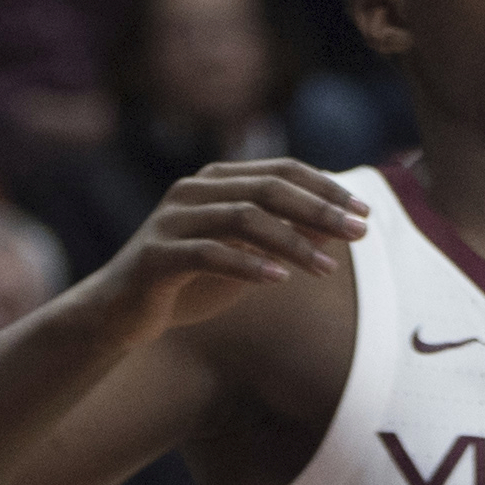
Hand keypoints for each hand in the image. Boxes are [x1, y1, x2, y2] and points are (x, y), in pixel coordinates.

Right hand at [84, 160, 372, 342]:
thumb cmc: (191, 280)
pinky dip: (248, 264)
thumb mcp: (246, 254)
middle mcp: (193, 190)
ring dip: (293, 242)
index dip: (327, 188)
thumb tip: (341, 227)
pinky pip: (209, 253)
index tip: (365, 212)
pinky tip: (280, 279)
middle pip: (269, 189)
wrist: (119, 313)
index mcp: (216, 180)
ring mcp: (170, 220)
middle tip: (360, 233)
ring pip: (243, 218)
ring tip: (327, 267)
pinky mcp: (155, 255)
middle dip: (320, 210)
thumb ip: (286, 234)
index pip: (283, 170)